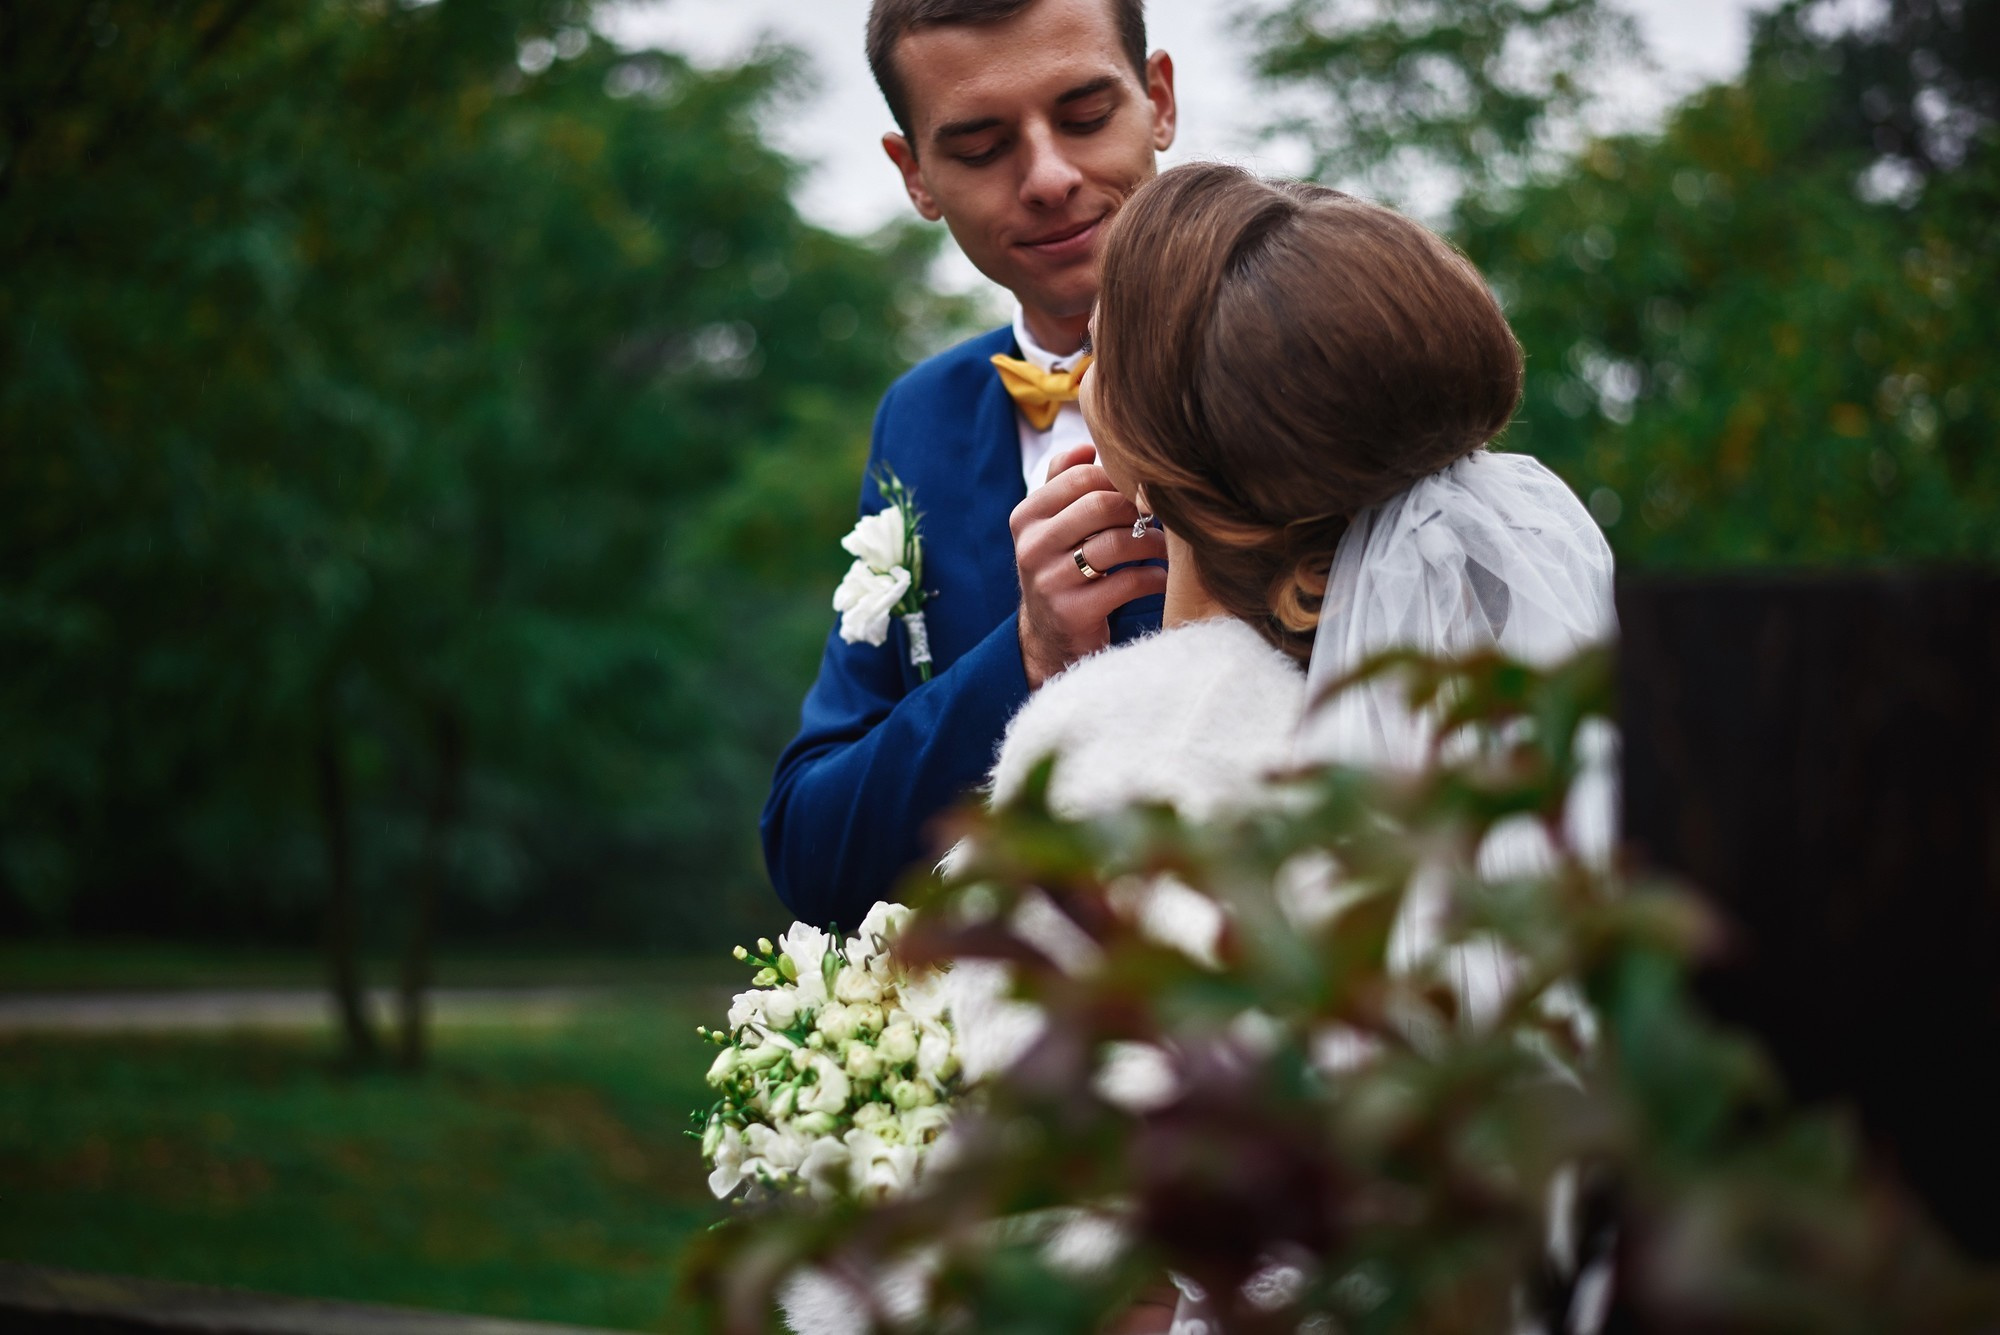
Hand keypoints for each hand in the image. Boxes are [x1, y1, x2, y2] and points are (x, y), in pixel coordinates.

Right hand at [1010, 444, 1167, 690]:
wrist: (1049, 636)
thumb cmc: (1062, 567)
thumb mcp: (1052, 524)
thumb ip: (1064, 482)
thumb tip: (1087, 445)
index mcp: (1027, 516)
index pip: (1082, 476)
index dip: (1121, 480)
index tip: (1141, 493)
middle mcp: (1031, 545)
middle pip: (1101, 505)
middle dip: (1139, 510)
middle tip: (1158, 518)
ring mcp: (1049, 581)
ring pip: (1116, 543)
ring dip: (1152, 543)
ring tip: (1164, 549)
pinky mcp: (1073, 613)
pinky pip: (1127, 583)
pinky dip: (1153, 578)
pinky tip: (1160, 578)